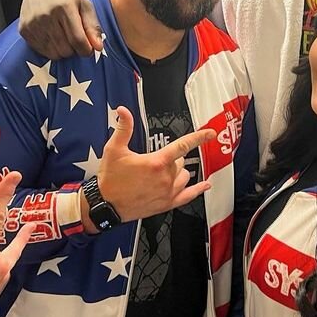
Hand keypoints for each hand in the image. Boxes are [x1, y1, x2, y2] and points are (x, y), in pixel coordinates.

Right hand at [18, 0, 102, 58]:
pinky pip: (41, 51)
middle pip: (65, 49)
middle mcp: (46, 15)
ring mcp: (33, 23)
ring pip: (53, 53)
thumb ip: (93, 27)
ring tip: (64, 37)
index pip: (78, 40)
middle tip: (74, 40)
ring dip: (62, 50)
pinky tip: (52, 36)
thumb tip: (98, 48)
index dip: (86, 50)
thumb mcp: (85, 6)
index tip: (89, 49)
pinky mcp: (24, 29)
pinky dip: (50, 49)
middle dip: (74, 50)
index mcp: (64, 7)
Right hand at [91, 107, 214, 222]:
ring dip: (178, 171)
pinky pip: (188, 196)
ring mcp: (167, 192)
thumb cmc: (110, 179)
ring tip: (163, 173)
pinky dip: (198, 190)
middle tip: (154, 162)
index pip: (183, 145)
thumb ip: (123, 128)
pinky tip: (205, 186)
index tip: (210, 133)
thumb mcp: (114, 150)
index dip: (199, 137)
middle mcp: (165, 178)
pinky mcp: (166, 204)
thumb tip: (123, 111)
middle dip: (171, 158)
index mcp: (156, 162)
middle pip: (180, 161)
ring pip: (185, 176)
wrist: (106, 205)